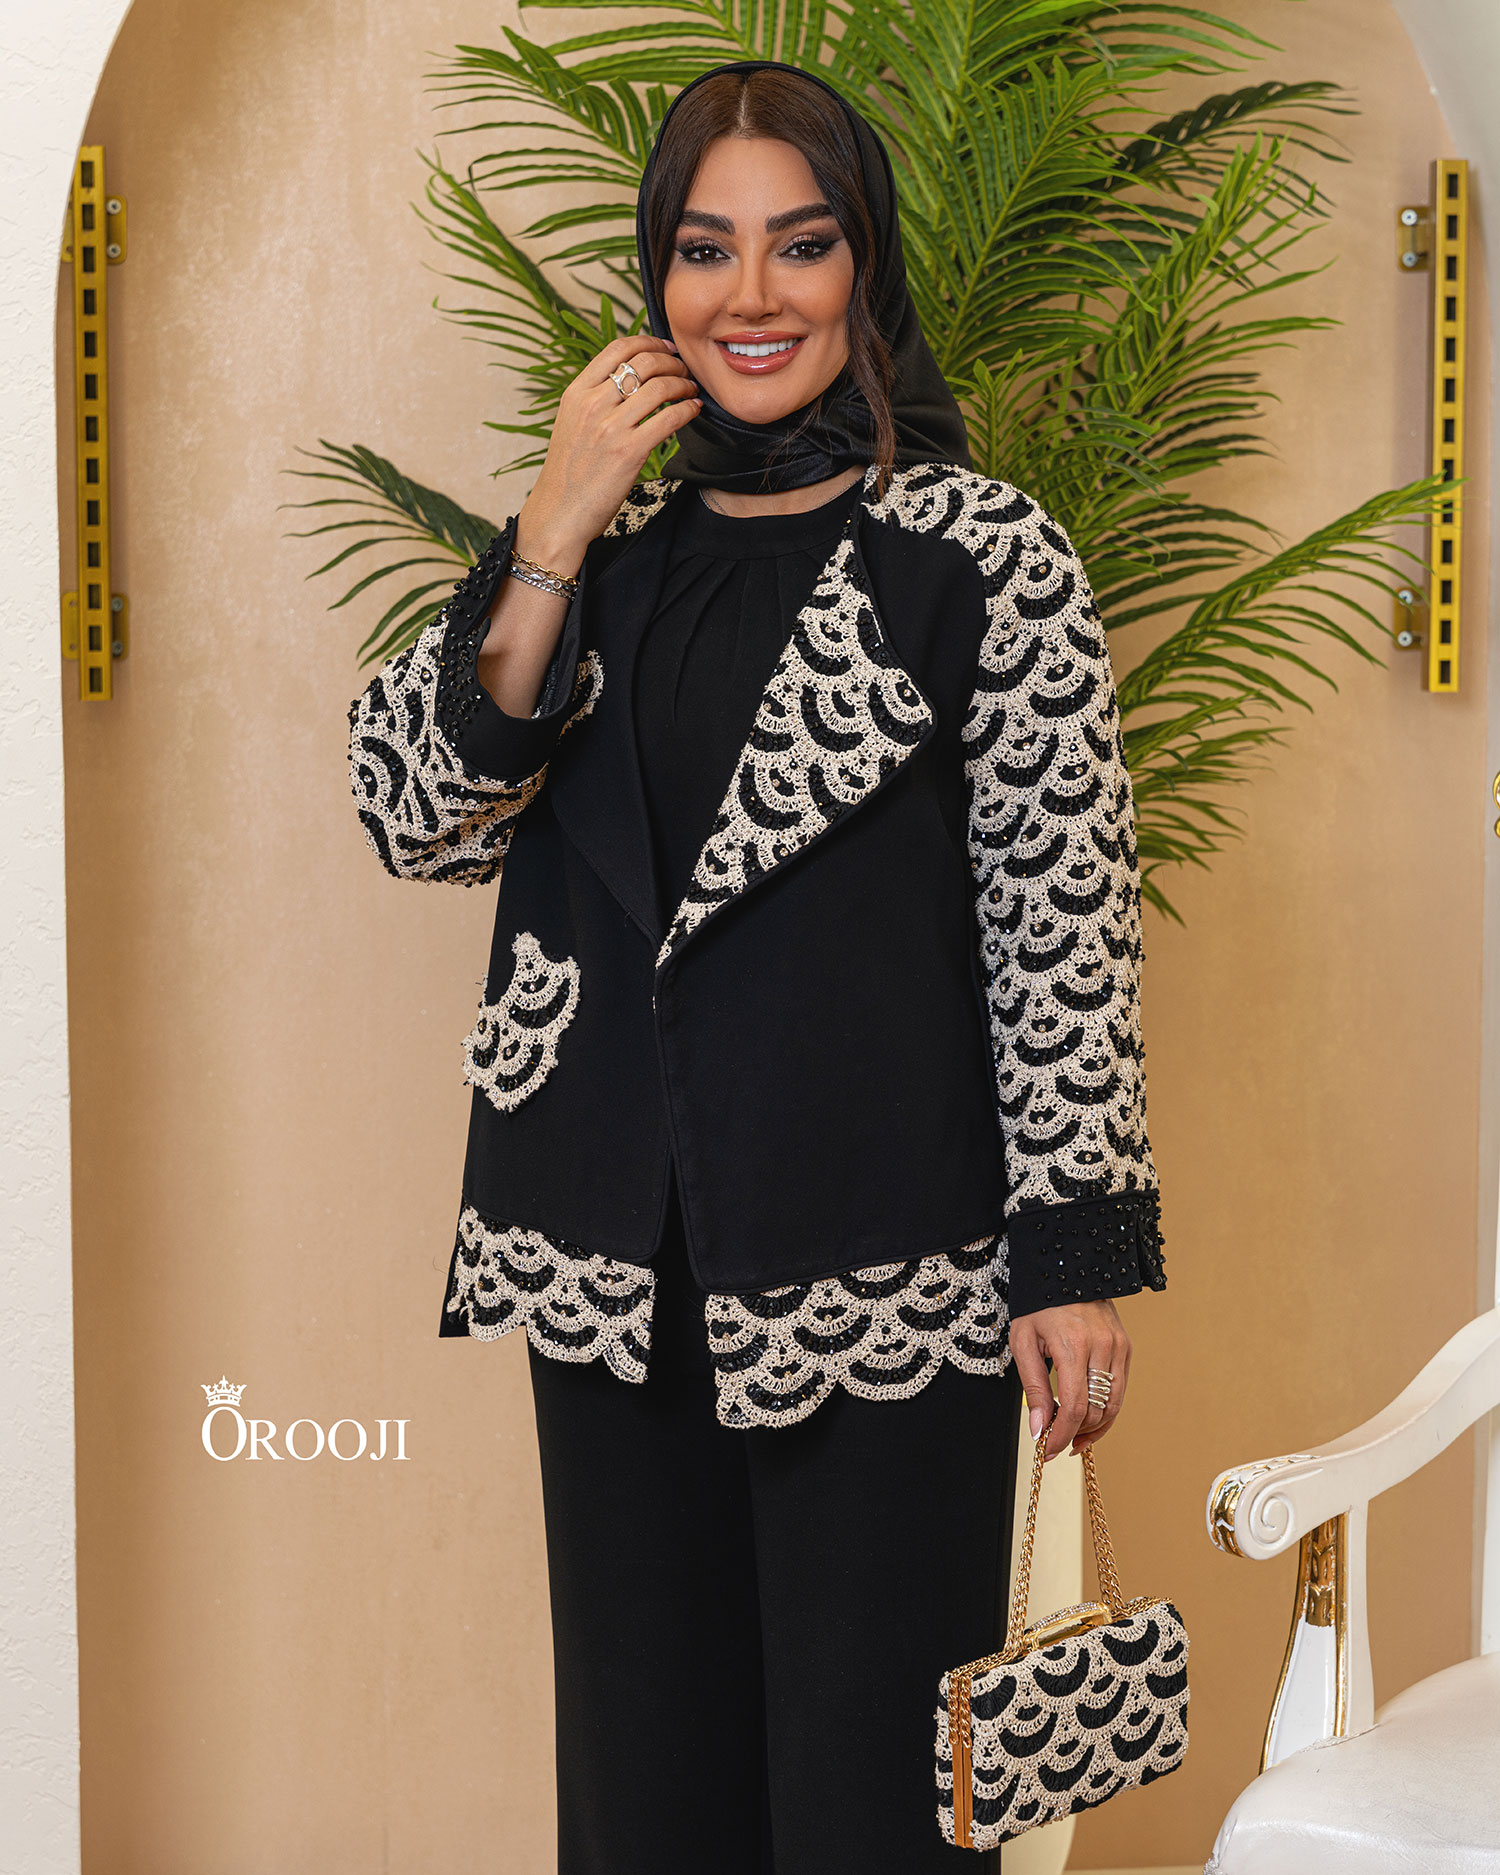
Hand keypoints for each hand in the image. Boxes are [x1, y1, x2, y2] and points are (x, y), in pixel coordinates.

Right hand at [516, 335, 700, 569]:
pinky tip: (693, 411)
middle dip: (672, 361)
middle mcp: (592, 404)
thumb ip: (594, 398)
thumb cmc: (569, 473)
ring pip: (660, 387)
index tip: (666, 348)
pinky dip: (687, 409)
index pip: (618, 348)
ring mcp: (610, 428)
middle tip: (685, 371)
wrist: (559, 513)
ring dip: (684, 384)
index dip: (649, 342)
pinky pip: (669, 419)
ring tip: (691, 391)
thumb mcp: (572, 424)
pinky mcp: (629, 452)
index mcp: (576, 393)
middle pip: (644, 362)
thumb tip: (628, 378)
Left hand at [1010, 1299, 1130, 1461]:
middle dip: (1074, 1434)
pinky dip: (1106, 1409)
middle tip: (1054, 1443)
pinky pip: (1120, 1389)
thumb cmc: (1037, 1304)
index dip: (1061, 1435)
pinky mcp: (1126, 1346)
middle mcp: (1102, 1345)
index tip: (1048, 1450)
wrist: (1065, 1267)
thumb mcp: (1023, 1342)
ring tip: (1072, 1438)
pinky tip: (1088, 1419)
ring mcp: (1118, 1346)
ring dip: (1093, 1428)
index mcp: (1072, 1344)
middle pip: (1096, 1410)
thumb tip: (1039, 1430)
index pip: (1074, 1406)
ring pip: (1113, 1404)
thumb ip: (1032, 1388)